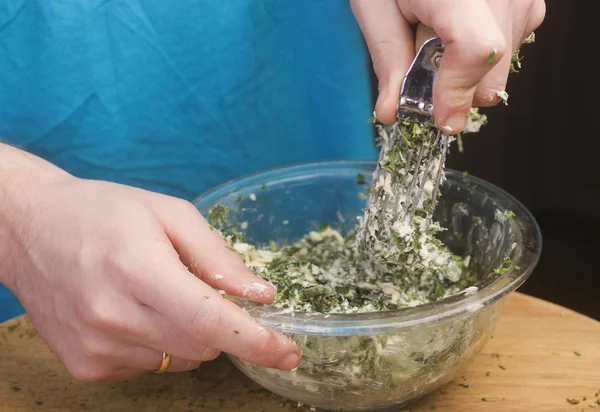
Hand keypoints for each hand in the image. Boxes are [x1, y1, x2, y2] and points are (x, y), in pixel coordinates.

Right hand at [3, 169, 299, 381]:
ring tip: (155, 293)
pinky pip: (150, 366)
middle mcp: (113, 316)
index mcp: (137, 268)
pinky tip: (133, 311)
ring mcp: (96, 348)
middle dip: (219, 323)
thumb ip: (217, 255)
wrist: (29, 230)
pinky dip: (158, 344)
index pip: (209, 320)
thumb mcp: (168, 213)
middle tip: (200, 289)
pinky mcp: (85, 367)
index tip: (289, 352)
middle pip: (203, 345)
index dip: (256, 341)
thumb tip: (261, 294)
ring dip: (187, 333)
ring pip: (179, 359)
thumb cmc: (102, 212)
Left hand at [350, 0, 545, 132]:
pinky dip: (481, 57)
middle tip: (423, 70)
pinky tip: (458, 32)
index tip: (438, 118)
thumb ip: (386, 57)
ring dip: (466, 74)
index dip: (456, 92)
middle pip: (492, 76)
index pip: (476, 50)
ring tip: (440, 37)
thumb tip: (391, 112)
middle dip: (454, 91)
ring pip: (500, 72)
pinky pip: (509, 55)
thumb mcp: (376, 6)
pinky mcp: (529, 5)